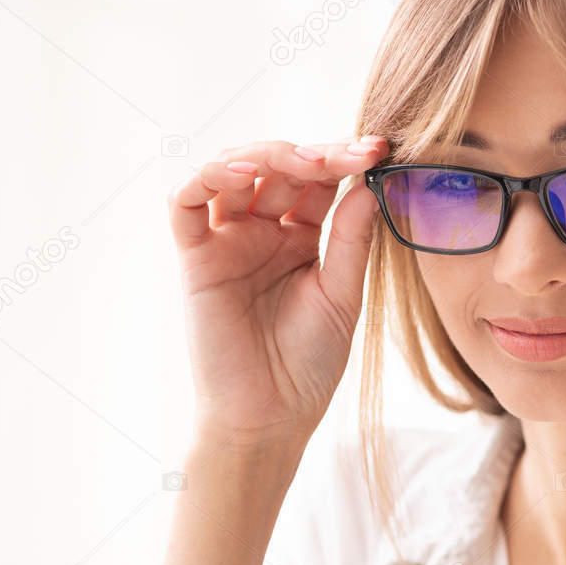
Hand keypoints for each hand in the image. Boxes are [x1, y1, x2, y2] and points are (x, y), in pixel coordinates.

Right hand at [168, 136, 388, 448]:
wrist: (271, 416)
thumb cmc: (309, 364)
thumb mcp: (343, 296)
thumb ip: (352, 241)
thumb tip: (367, 185)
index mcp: (301, 238)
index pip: (319, 182)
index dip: (344, 161)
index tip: (379, 149)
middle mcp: (262, 232)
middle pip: (279, 169)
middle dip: (313, 153)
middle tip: (350, 152)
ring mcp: (227, 242)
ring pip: (232, 172)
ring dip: (265, 154)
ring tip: (303, 159)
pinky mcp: (196, 258)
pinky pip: (186, 204)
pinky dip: (207, 178)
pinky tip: (243, 172)